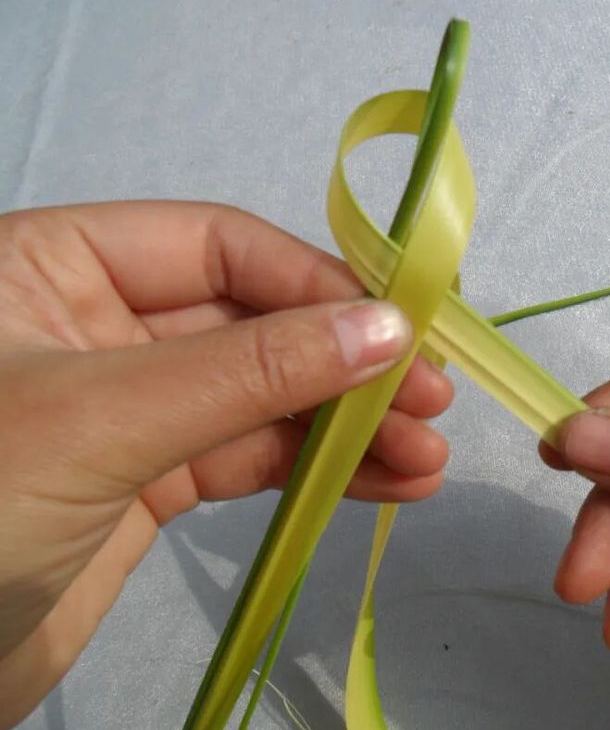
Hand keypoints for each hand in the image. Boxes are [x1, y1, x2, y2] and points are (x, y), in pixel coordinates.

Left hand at [0, 202, 452, 728]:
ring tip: (427, 457)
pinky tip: (390, 483)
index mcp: (57, 264)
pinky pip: (249, 460)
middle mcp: (99, 324)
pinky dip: (319, 470)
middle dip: (345, 364)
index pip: (218, 246)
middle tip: (432, 400)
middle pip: (254, 324)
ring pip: (262, 399)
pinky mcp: (148, 483)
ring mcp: (129, 408)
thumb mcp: (103, 418)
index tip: (400, 330)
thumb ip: (248, 372)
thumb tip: (385, 329)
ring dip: (348, 425)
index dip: (314, 284)